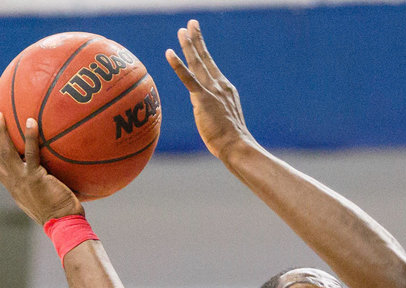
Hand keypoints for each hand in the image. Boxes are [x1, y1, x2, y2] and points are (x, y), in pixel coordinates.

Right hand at [0, 111, 82, 224]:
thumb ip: (40, 185)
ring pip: (6, 151)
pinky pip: (31, 152)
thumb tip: (50, 174)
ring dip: (0, 131)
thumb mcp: (43, 199)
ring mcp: (22, 179)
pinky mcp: (34, 177)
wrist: (62, 223)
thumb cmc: (60, 213)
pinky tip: (31, 121)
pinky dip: (30, 136)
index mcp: (13, 187)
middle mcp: (13, 182)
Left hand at [166, 20, 255, 161]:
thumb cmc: (231, 140)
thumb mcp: (223, 120)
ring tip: (181, 31)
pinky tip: (169, 52)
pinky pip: (188, 78)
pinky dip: (178, 65)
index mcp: (226, 89)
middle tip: (191, 24)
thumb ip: (213, 109)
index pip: (211, 67)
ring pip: (197, 63)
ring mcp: (212, 90)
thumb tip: (202, 110)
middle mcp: (220, 85)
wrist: (237, 145)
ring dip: (189, 45)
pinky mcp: (203, 98)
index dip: (203, 51)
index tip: (197, 37)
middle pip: (205, 58)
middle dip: (197, 40)